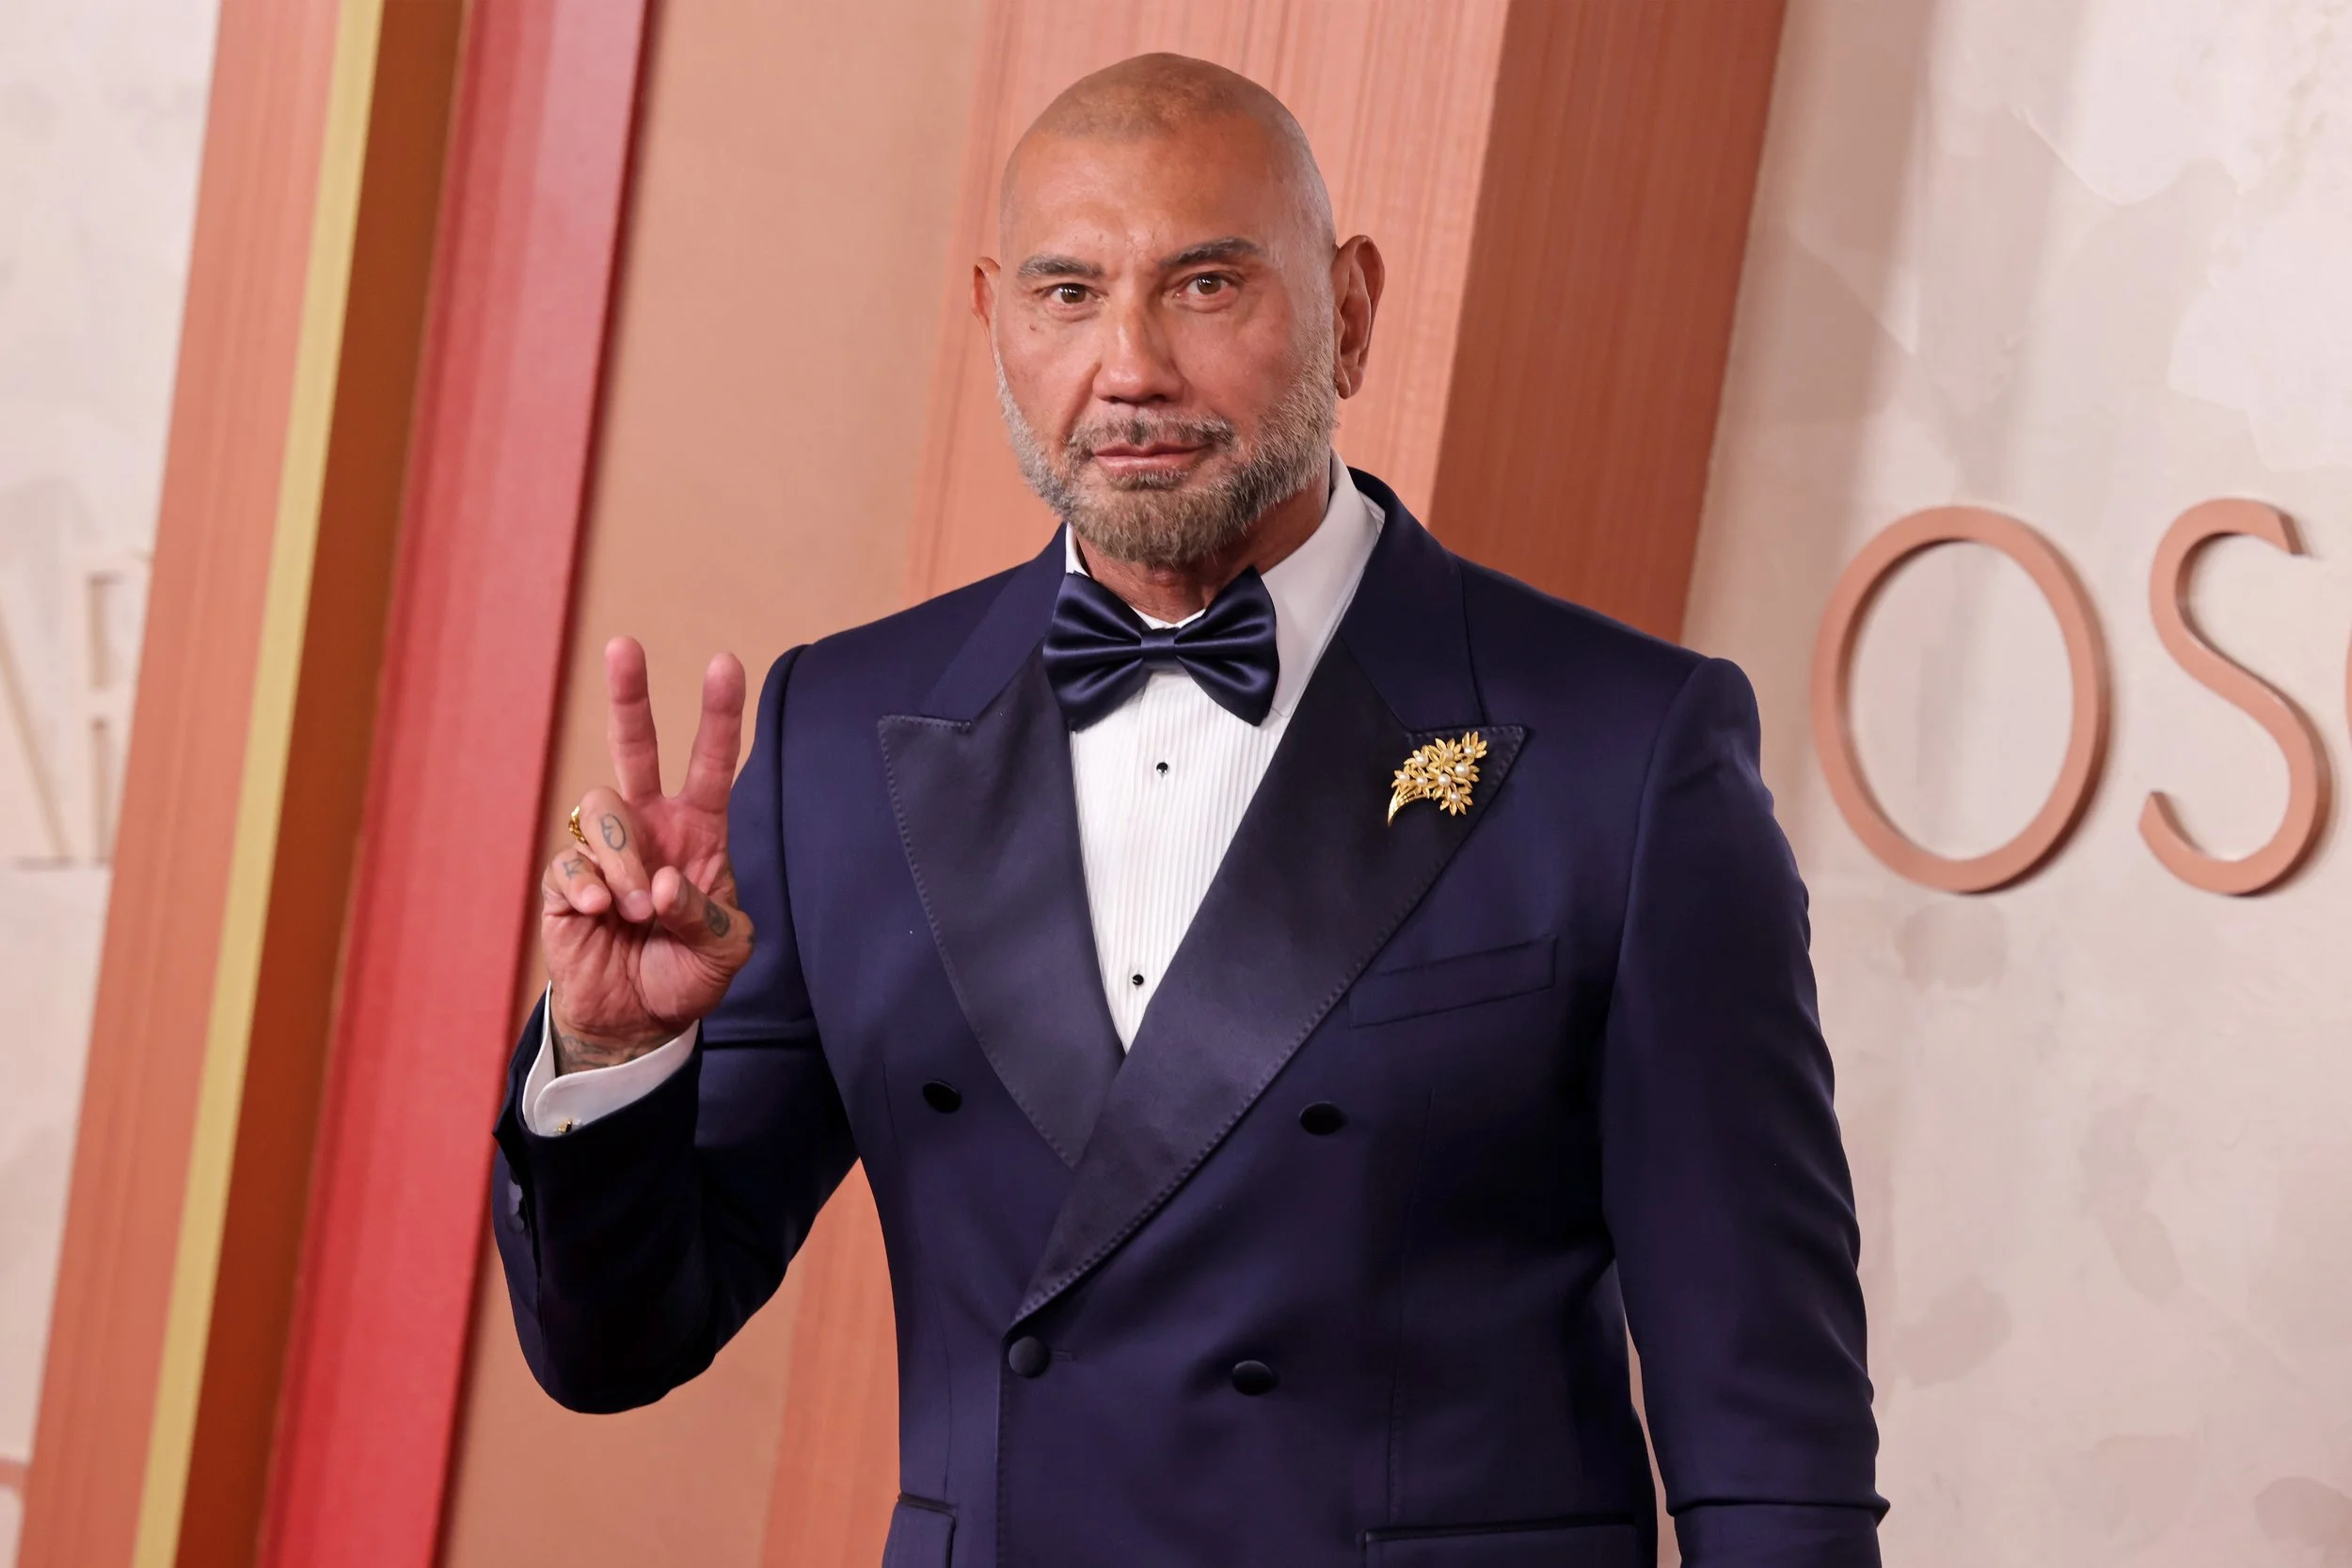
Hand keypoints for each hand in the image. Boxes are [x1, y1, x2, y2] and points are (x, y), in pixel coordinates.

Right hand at [540, 637, 753, 1071]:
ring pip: (604, 810)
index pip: (710, 764)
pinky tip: (603, 913)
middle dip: (630, 696)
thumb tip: (660, 883)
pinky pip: (571, 863)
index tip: (726, 664)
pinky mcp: (567, 882)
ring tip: (635, 911)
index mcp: (699, 833)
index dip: (719, 716)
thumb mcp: (724, 953)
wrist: (638, 1022)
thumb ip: (706, 916)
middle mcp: (650, 828)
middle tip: (624, 646)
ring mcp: (605, 852)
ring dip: (624, 859)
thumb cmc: (687, 975)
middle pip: (634, 748)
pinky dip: (590, 886)